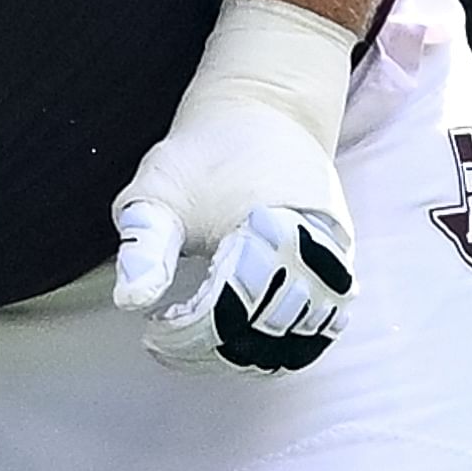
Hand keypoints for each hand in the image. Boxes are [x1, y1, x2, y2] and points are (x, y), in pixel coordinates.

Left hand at [110, 11, 357, 372]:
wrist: (263, 115)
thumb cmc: (200, 155)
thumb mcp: (156, 190)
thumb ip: (143, 245)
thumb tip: (130, 303)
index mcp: (271, 223)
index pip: (233, 308)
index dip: (190, 333)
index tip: (153, 331)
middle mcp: (316, 245)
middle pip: (268, 330)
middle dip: (212, 348)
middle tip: (168, 343)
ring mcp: (335, 259)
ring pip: (300, 339)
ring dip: (247, 354)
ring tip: (199, 345)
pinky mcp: (340, 269)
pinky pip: (320, 325)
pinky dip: (280, 345)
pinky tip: (236, 341)